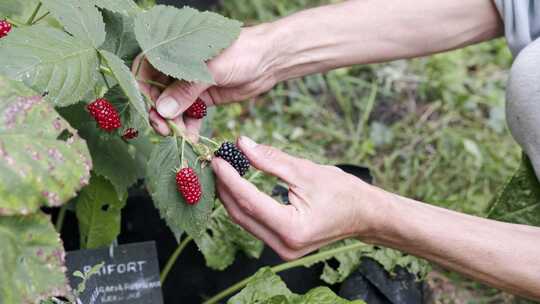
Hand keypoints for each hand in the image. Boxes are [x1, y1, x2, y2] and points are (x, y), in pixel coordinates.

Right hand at [131, 25, 278, 137]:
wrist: (268, 59)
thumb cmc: (240, 52)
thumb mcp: (212, 70)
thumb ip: (186, 90)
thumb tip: (162, 111)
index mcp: (174, 52)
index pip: (145, 69)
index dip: (143, 90)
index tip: (149, 109)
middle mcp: (179, 69)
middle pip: (157, 93)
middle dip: (159, 112)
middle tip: (164, 129)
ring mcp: (191, 85)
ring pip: (173, 107)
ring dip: (174, 123)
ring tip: (179, 137)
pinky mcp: (204, 98)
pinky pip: (190, 114)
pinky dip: (189, 126)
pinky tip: (192, 138)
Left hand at [211, 136, 384, 259]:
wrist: (365, 215)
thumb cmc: (342, 192)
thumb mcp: (306, 171)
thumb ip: (271, 159)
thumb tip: (243, 144)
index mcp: (291, 228)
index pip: (249, 200)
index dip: (229, 178)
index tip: (217, 159)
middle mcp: (283, 245)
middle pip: (241, 214)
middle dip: (225, 188)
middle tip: (217, 163)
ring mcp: (282, 250)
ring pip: (245, 221)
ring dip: (232, 197)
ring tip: (225, 172)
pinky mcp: (282, 246)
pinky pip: (255, 225)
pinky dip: (245, 205)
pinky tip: (238, 187)